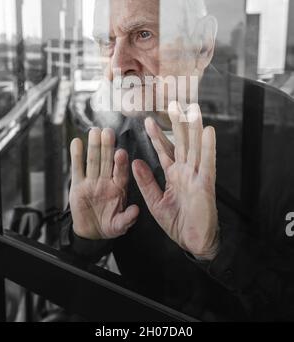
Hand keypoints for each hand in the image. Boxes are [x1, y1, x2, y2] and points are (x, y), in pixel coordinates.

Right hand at [69, 127, 138, 239]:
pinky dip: (76, 155)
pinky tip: (76, 142)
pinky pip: (77, 168)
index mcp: (119, 188)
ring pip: (93, 161)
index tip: (121, 153)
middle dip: (107, 147)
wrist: (91, 231)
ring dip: (93, 146)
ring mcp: (92, 181)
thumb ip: (127, 219)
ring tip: (94, 131)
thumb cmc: (109, 226)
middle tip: (108, 132)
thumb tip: (135, 211)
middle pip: (106, 161)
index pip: (121, 172)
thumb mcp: (119, 225)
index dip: (120, 163)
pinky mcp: (77, 184)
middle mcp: (106, 181)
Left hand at [132, 102, 218, 259]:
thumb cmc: (177, 222)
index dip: (157, 136)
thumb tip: (136, 161)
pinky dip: (207, 147)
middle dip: (177, 123)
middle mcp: (186, 171)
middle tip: (173, 102)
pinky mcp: (206, 184)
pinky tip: (208, 132)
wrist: (193, 242)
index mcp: (173, 175)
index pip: (164, 151)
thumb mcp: (155, 202)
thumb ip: (146, 182)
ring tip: (191, 109)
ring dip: (193, 128)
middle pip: (181, 143)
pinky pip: (207, 163)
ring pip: (194, 147)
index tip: (148, 120)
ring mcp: (197, 175)